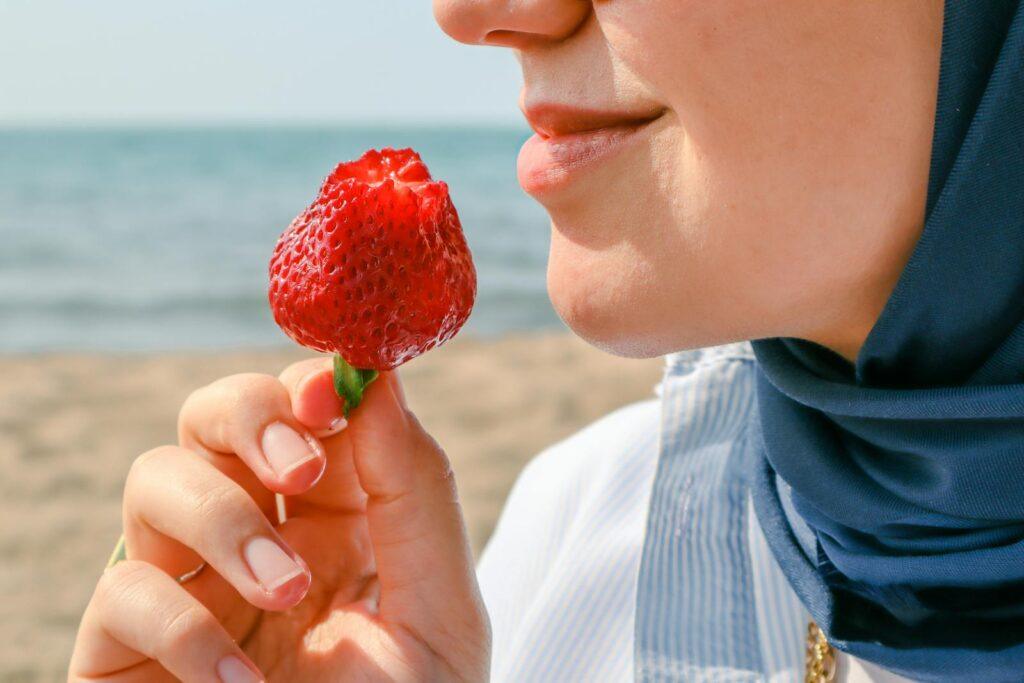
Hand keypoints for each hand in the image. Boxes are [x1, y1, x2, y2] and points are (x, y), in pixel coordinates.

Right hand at [69, 359, 489, 681]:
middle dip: (250, 418)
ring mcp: (189, 584)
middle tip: (302, 469)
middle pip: (212, 416)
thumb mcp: (440, 607)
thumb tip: (377, 377)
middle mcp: (257, 534)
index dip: (311, 382)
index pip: (303, 408)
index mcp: (337, 516)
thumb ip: (416, 492)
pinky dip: (183, 626)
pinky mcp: (128, 648)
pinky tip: (242, 680)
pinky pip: (125, 594)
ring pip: (154, 479)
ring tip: (289, 590)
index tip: (338, 394)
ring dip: (222, 519)